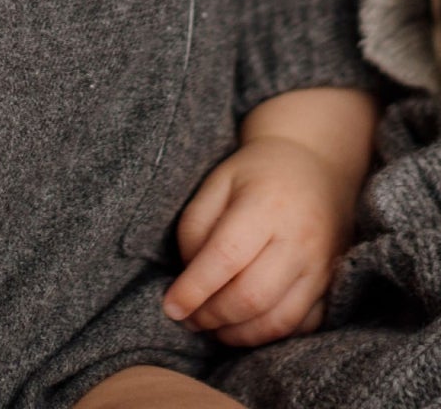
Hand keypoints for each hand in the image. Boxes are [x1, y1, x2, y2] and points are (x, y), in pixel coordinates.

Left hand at [162, 136, 356, 346]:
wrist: (316, 167)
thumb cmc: (256, 174)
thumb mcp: (217, 182)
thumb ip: (196, 227)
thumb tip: (188, 276)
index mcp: (266, 205)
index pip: (225, 258)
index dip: (195, 289)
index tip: (171, 308)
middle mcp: (299, 240)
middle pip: (252, 297)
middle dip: (214, 316)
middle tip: (190, 320)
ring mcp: (321, 268)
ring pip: (279, 321)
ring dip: (239, 335)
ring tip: (213, 328)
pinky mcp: (333, 287)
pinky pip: (302, 327)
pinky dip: (270, 336)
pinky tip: (245, 327)